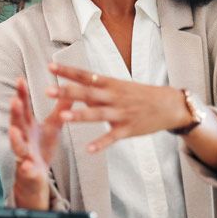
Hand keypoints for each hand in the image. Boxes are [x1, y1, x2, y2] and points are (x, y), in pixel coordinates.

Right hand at [8, 77, 71, 209]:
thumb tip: (69, 90)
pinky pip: (26, 169)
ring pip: (17, 146)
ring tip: (13, 130)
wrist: (36, 175)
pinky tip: (28, 165)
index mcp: (28, 126)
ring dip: (15, 139)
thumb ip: (59, 110)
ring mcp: (23, 154)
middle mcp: (22, 138)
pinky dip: (26, 168)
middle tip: (14, 100)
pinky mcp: (28, 171)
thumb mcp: (53, 127)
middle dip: (14, 113)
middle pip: (16, 123)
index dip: (21, 94)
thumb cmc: (42, 147)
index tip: (20, 79)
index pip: (24, 108)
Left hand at [46, 63, 187, 152]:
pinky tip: (88, 149)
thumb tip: (76, 89)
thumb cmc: (140, 95)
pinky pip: (112, 137)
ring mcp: (121, 113)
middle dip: (67, 92)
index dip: (67, 72)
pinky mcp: (128, 129)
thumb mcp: (119, 87)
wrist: (168, 105)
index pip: (85, 75)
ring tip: (63, 117)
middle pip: (87, 93)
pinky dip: (101, 144)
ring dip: (80, 115)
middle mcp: (113, 96)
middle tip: (48, 90)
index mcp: (110, 84)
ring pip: (97, 114)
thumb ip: (97, 90)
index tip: (50, 68)